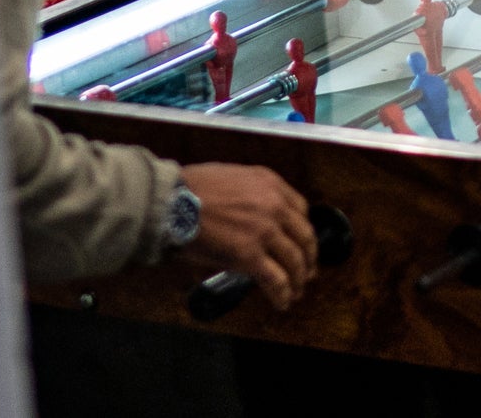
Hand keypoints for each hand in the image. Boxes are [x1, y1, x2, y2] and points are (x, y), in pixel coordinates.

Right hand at [178, 163, 315, 308]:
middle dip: (309, 258)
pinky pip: (276, 280)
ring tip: (295, 291)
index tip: (301, 242)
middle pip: (305, 237)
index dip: (303, 231)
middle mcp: (273, 205)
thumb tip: (255, 218)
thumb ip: (252, 195)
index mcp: (269, 183)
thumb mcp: (232, 178)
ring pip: (295, 261)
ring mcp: (264, 230)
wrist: (172, 201)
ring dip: (298, 280)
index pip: (301, 210)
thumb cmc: (191, 188)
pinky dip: (283, 294)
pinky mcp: (250, 255)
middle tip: (307, 271)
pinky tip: (282, 301)